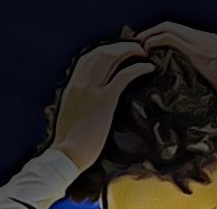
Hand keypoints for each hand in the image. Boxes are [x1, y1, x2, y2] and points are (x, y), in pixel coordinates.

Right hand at [51, 42, 154, 169]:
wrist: (67, 155)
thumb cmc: (70, 142)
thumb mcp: (72, 115)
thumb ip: (80, 103)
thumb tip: (90, 103)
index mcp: (72, 86)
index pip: (88, 57)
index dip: (106, 50)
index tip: (120, 52)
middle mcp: (80, 83)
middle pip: (101, 52)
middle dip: (121, 46)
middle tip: (137, 49)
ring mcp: (91, 90)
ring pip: (111, 57)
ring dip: (130, 51)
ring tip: (144, 53)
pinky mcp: (104, 101)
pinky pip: (123, 76)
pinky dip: (138, 68)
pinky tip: (149, 67)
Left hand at [135, 22, 216, 111]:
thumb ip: (204, 73)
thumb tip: (190, 82)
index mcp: (210, 42)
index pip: (180, 31)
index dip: (161, 35)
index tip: (148, 46)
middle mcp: (205, 37)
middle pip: (171, 25)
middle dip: (151, 31)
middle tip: (137, 44)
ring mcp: (201, 42)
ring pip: (168, 28)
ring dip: (150, 35)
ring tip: (138, 47)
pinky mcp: (198, 52)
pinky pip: (170, 39)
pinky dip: (155, 41)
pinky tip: (147, 51)